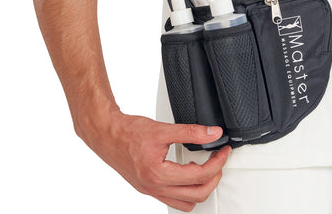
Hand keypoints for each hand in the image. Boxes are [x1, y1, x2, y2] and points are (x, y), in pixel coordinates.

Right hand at [84, 111, 231, 211]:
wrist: (107, 135)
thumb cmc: (128, 132)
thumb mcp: (163, 129)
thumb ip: (191, 132)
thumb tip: (213, 133)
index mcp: (158, 174)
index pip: (199, 175)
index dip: (217, 162)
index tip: (224, 150)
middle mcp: (154, 187)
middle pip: (197, 195)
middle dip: (214, 177)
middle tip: (220, 159)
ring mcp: (151, 191)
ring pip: (186, 203)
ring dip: (201, 188)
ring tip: (208, 168)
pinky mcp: (148, 188)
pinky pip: (173, 200)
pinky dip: (187, 191)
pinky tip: (189, 173)